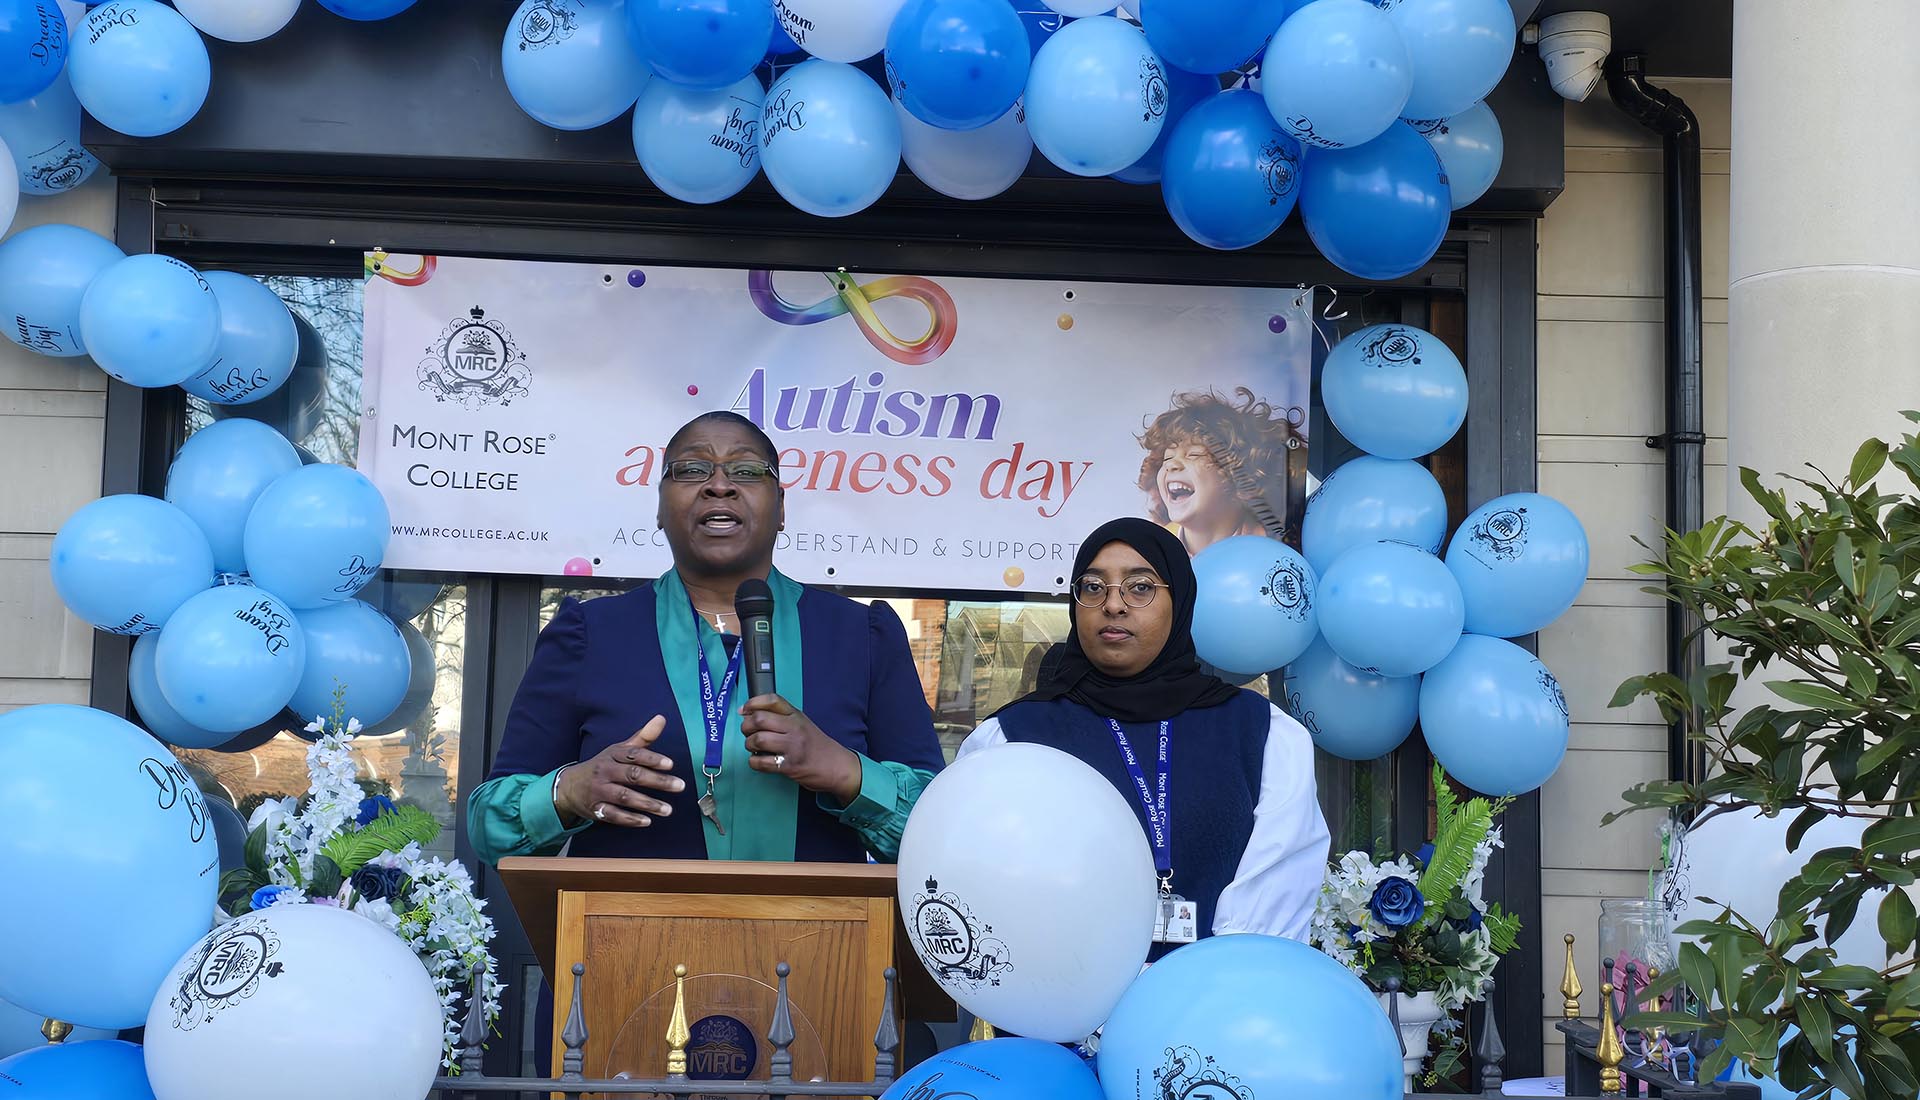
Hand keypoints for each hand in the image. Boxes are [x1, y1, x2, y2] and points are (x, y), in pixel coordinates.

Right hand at [554, 716, 685, 828]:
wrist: (568, 786)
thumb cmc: (603, 765)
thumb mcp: (619, 750)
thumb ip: (643, 738)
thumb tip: (662, 718)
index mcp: (613, 755)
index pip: (634, 755)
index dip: (652, 759)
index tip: (670, 764)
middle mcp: (605, 771)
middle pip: (632, 775)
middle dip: (657, 781)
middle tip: (679, 786)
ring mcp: (599, 790)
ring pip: (624, 797)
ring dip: (647, 803)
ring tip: (668, 810)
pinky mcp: (595, 809)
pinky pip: (613, 815)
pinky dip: (630, 819)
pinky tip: (647, 821)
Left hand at [740, 694, 861, 803]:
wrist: (837, 766)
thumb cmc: (816, 745)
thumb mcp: (802, 723)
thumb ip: (780, 717)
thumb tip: (748, 713)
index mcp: (796, 715)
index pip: (772, 700)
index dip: (753, 703)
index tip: (744, 710)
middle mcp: (794, 728)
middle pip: (759, 719)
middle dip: (746, 727)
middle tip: (748, 733)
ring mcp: (793, 747)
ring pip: (758, 740)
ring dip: (749, 745)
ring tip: (754, 747)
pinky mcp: (790, 766)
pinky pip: (761, 762)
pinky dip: (754, 762)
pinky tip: (760, 760)